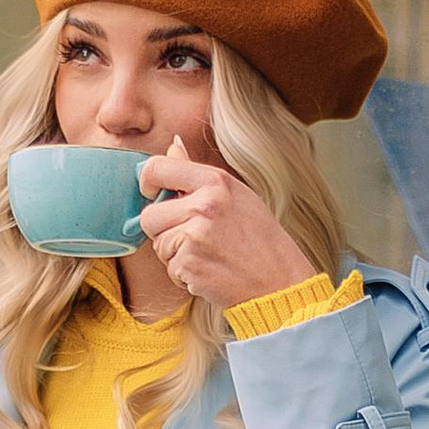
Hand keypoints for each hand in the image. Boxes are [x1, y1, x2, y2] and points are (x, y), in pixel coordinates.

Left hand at [135, 148, 313, 310]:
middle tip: (194, 239)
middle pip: (150, 215)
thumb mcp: (236, 195)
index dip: (147, 182)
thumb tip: (172, 146)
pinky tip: (210, 271)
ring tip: (208, 256)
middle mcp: (204, 204)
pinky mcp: (190, 264)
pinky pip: (170, 268)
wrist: (280, 281)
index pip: (157, 168)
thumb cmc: (260, 240)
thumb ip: (198, 174)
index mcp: (216, 181)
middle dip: (163, 231)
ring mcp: (196, 235)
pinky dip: (184, 275)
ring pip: (159, 244)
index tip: (154, 194)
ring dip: (175, 255)